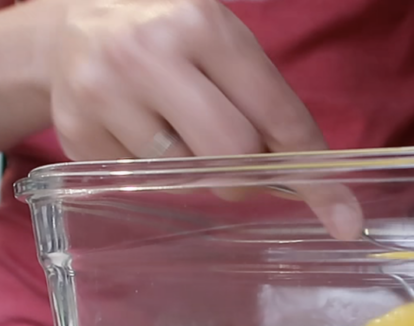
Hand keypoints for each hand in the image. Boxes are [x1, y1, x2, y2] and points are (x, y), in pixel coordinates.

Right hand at [48, 0, 362, 238]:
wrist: (70, 22)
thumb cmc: (165, 32)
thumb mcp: (217, 38)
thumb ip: (262, 97)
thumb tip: (312, 176)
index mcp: (202, 24)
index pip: (276, 113)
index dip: (313, 170)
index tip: (343, 214)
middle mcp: (149, 56)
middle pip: (232, 156)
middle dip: (249, 177)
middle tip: (241, 167)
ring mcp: (105, 95)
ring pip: (185, 176)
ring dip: (196, 169)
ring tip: (175, 129)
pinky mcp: (76, 134)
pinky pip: (141, 182)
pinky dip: (153, 171)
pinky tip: (137, 131)